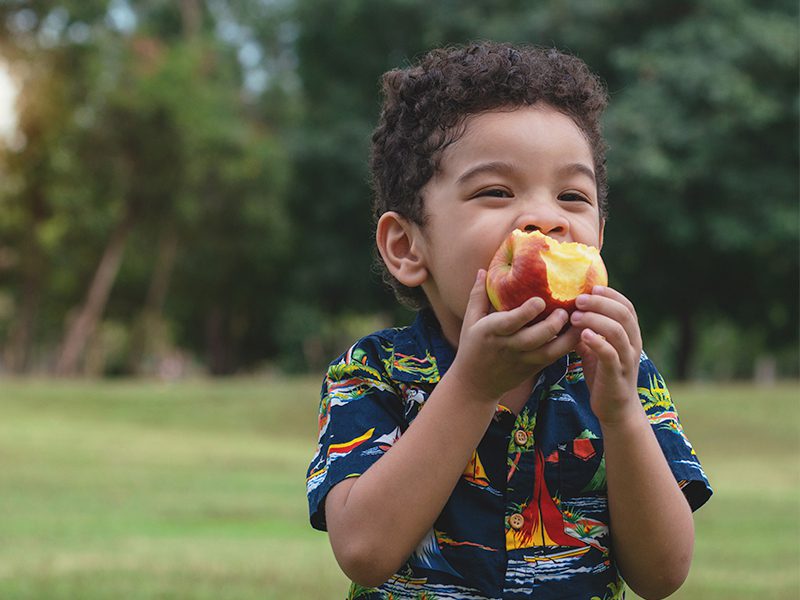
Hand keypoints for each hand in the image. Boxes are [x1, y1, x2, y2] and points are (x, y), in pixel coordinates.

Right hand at [450, 269, 580, 401]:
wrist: (475, 386)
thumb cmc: (472, 348)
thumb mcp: (470, 321)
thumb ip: (478, 296)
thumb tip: (482, 270)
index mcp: (491, 332)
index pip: (510, 322)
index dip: (527, 312)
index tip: (540, 300)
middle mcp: (508, 347)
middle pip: (535, 338)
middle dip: (553, 324)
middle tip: (565, 310)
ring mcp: (523, 359)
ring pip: (550, 351)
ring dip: (568, 337)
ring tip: (580, 320)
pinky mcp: (534, 368)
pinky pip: (554, 357)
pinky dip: (568, 346)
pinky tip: (580, 331)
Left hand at [570, 286, 642, 424]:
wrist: (616, 410)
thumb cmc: (604, 376)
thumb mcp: (596, 349)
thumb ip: (588, 331)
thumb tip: (568, 312)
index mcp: (630, 335)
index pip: (627, 307)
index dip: (611, 295)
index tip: (591, 288)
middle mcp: (632, 344)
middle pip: (623, 314)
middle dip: (600, 303)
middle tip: (578, 300)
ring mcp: (626, 359)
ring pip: (617, 331)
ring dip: (595, 319)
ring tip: (575, 316)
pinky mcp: (617, 374)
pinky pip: (610, 354)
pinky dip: (597, 342)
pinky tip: (583, 335)